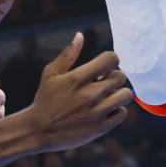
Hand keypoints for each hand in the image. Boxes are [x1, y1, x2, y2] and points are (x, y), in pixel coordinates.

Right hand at [23, 34, 131, 151]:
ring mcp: (97, 112)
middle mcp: (90, 94)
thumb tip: (80, 35)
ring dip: (118, 94)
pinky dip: (117, 111)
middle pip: (121, 77)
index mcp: (78, 78)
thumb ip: (68, 55)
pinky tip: (106, 110)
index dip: (111, 60)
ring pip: (125, 95)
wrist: (40, 130)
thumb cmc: (46, 99)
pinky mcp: (101, 127)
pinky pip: (122, 113)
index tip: (105, 66)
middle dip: (114, 77)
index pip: (111, 59)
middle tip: (104, 83)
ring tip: (107, 97)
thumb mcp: (51, 74)